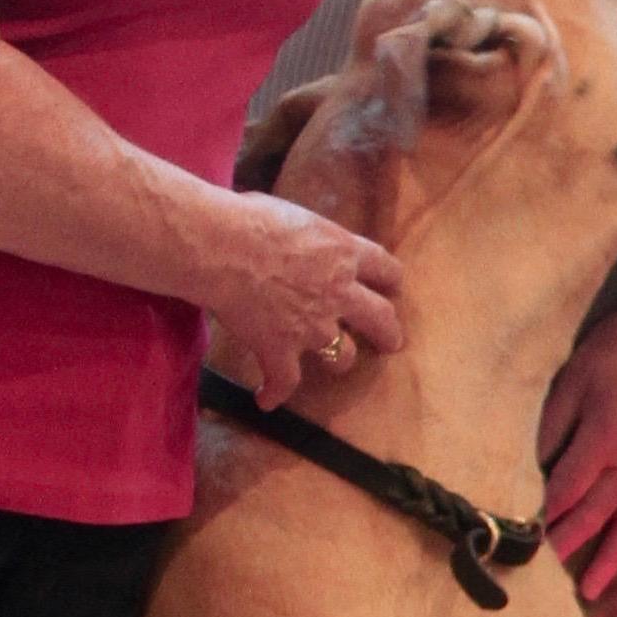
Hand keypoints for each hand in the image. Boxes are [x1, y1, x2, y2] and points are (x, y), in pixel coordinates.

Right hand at [200, 189, 404, 408]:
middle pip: (381, 319)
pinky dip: (273, 392)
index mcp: (344, 253)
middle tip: (391, 343)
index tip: (393, 286)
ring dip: (339, 360)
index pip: (385, 267)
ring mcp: (314, 327)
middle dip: (389, 334)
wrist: (223, 249)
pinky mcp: (282, 351)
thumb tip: (300, 239)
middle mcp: (339, 294)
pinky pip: (284, 381)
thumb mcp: (298, 218)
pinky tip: (265, 399)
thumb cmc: (252, 219)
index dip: (391, 280)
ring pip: (343, 356)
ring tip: (333, 364)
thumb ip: (312, 238)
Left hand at [539, 292, 616, 616]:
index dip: (541, 519)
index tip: (518, 542)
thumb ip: (552, 430)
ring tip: (590, 592)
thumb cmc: (615, 351)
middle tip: (539, 575)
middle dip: (566, 545)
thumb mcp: (572, 381)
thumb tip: (532, 470)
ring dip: (611, 560)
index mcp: (602, 441)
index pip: (563, 493)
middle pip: (593, 516)